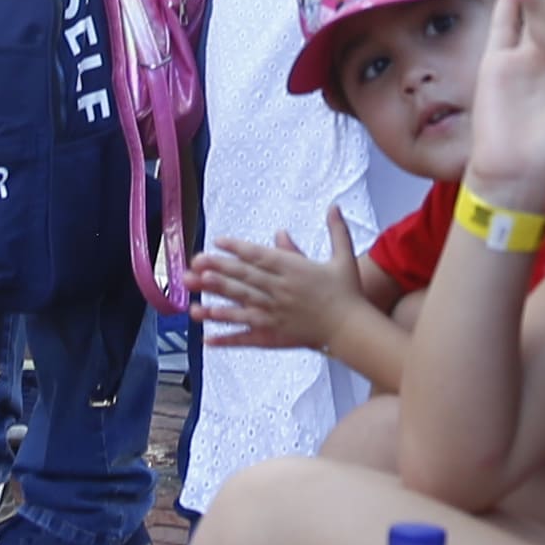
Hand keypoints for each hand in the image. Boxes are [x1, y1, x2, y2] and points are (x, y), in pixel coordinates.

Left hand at [190, 216, 353, 354]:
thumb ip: (336, 231)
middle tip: (192, 266)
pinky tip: (207, 339)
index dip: (237, 249)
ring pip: (241, 308)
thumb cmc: (347, 292)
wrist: (352, 328)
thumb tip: (334, 206)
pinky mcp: (275, 336)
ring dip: (215, 306)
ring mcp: (275, 315)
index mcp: (294, 270)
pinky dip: (227, 338)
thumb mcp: (343, 257)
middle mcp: (281, 291)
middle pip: (244, 280)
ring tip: (193, 304)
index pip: (260, 257)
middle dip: (217, 272)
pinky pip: (247, 337)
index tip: (217, 242)